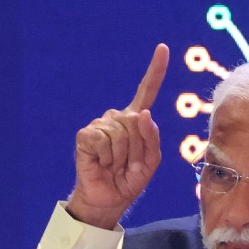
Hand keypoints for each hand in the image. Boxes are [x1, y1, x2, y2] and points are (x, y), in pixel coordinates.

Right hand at [67, 44, 169, 228]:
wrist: (109, 199)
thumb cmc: (129, 180)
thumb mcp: (151, 161)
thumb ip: (152, 138)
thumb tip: (142, 114)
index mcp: (135, 121)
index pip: (146, 91)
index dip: (155, 71)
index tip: (162, 48)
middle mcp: (117, 118)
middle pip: (136, 122)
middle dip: (136, 149)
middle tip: (127, 164)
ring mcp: (100, 125)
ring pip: (120, 133)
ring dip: (121, 156)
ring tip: (114, 165)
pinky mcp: (85, 135)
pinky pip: (103, 140)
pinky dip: (106, 157)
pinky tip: (101, 162)